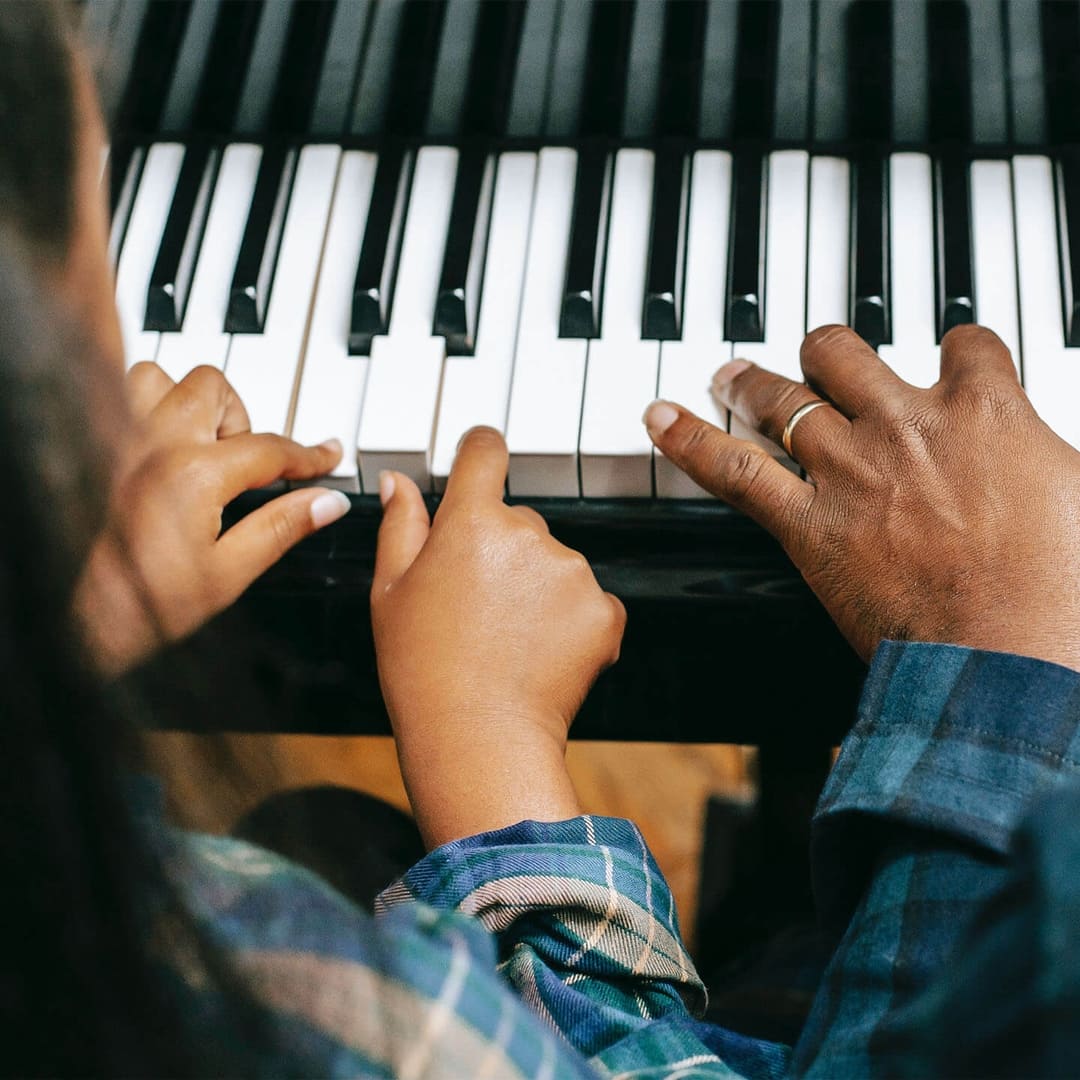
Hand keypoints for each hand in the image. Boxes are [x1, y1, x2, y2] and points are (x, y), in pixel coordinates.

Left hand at [75, 363, 349, 673]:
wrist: (78, 622)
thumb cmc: (141, 606)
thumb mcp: (229, 573)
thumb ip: (281, 528)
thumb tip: (326, 504)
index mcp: (193, 475)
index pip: (270, 448)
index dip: (307, 455)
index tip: (326, 457)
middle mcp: (152, 444)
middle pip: (216, 390)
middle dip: (243, 421)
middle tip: (249, 463)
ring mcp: (116, 440)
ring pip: (163, 379)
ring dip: (192, 403)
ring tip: (203, 444)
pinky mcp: (93, 449)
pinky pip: (120, 397)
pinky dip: (149, 406)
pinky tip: (162, 444)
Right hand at [372, 427, 624, 846]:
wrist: (478, 738)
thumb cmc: (423, 669)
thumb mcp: (390, 591)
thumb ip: (400, 525)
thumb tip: (399, 482)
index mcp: (472, 521)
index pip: (485, 450)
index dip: (480, 453)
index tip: (479, 461)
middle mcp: (530, 534)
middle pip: (520, 518)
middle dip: (501, 548)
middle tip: (475, 603)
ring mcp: (573, 572)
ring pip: (555, 561)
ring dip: (537, 585)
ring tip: (506, 636)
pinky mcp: (606, 610)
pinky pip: (588, 600)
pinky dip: (570, 620)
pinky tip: (538, 652)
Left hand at [644, 324, 1079, 671]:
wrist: (1014, 657)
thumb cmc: (1065, 595)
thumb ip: (1056, 467)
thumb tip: (1057, 469)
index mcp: (988, 412)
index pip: (967, 344)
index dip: (956, 349)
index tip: (951, 359)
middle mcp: (908, 425)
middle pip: (847, 354)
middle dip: (827, 351)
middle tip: (814, 358)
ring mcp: (851, 470)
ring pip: (784, 397)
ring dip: (751, 381)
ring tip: (730, 374)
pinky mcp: (810, 525)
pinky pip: (735, 469)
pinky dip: (691, 440)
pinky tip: (659, 418)